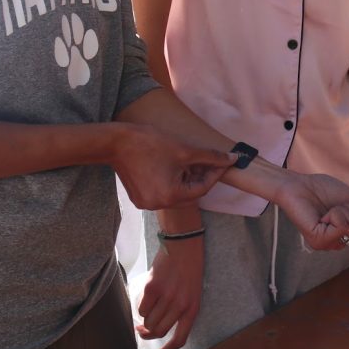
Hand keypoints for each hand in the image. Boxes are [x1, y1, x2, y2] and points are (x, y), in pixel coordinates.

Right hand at [110, 124, 233, 210]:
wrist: (116, 143)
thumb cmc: (150, 144)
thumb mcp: (185, 150)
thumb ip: (210, 157)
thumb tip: (232, 159)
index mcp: (170, 196)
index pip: (202, 188)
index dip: (215, 174)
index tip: (225, 162)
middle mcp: (158, 205)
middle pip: (190, 194)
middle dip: (202, 178)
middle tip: (211, 162)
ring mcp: (147, 203)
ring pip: (177, 194)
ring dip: (187, 180)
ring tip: (193, 162)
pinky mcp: (139, 198)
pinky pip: (163, 193)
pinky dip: (173, 182)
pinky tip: (176, 167)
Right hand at [137, 236, 203, 348]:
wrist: (184, 245)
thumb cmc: (188, 269)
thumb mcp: (192, 293)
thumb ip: (180, 311)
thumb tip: (157, 329)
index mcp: (193, 308)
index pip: (179, 339)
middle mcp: (180, 305)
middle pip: (158, 332)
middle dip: (148, 334)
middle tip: (142, 329)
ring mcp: (166, 297)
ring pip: (148, 321)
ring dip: (144, 319)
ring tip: (147, 308)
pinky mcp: (152, 288)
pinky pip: (141, 308)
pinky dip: (140, 307)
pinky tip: (146, 297)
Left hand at [274, 173, 348, 250]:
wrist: (299, 185)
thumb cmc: (324, 191)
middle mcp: (340, 243)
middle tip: (338, 205)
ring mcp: (329, 244)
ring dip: (344, 210)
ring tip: (328, 210)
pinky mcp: (319, 241)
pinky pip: (342, 226)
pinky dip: (336, 215)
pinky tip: (323, 215)